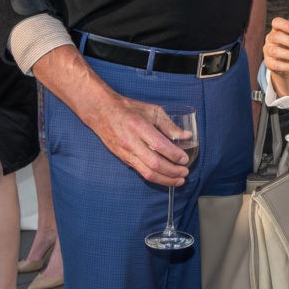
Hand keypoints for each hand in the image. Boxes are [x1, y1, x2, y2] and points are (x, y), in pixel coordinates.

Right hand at [30, 46, 192, 186]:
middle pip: (154, 163)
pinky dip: (155, 177)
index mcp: (139, 127)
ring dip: (165, 179)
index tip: (185, 159)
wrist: (101, 112)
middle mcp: (132, 142)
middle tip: (185, 172)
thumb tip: (187, 136)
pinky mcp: (123, 159)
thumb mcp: (152, 110)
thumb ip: (169, 125)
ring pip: (147, 172)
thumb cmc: (129, 109)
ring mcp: (126, 153)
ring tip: (179, 180)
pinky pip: (140, 172)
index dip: (174, 155)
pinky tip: (165, 178)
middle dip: (172, 171)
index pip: (160, 145)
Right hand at [262, 17, 288, 97]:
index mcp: (278, 29)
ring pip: (275, 51)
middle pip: (276, 37)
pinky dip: (288, 67)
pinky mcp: (269, 63)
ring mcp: (268, 51)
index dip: (284, 24)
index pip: (277, 23)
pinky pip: (277, 65)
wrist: (285, 65)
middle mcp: (271, 39)